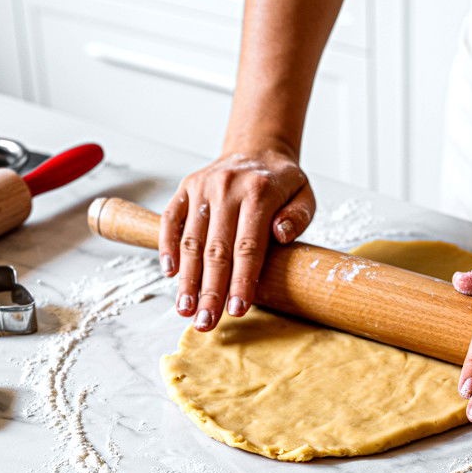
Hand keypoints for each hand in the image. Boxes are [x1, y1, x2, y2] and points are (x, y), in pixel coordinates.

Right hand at [158, 143, 314, 330]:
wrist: (256, 150)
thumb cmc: (282, 183)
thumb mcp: (304, 195)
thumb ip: (298, 217)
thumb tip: (281, 236)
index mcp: (259, 192)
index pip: (248, 246)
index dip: (242, 281)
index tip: (237, 310)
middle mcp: (227, 188)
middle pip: (216, 250)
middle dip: (210, 291)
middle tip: (206, 323)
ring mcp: (203, 188)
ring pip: (191, 240)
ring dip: (187, 279)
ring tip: (185, 309)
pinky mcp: (186, 188)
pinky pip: (171, 220)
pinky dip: (167, 246)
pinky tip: (169, 274)